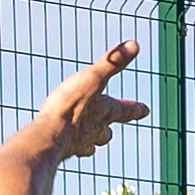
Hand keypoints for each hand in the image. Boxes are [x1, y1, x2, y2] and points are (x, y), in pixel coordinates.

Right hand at [33, 43, 144, 164]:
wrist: (49, 135)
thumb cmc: (71, 105)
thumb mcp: (93, 76)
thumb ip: (113, 61)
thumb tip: (135, 44)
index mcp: (105, 111)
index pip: (125, 109)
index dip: (135, 108)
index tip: (145, 110)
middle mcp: (94, 130)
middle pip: (106, 132)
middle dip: (107, 129)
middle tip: (110, 130)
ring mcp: (77, 142)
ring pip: (89, 143)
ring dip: (90, 140)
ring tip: (89, 143)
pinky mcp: (60, 150)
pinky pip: (68, 149)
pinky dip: (69, 146)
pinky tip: (63, 145)